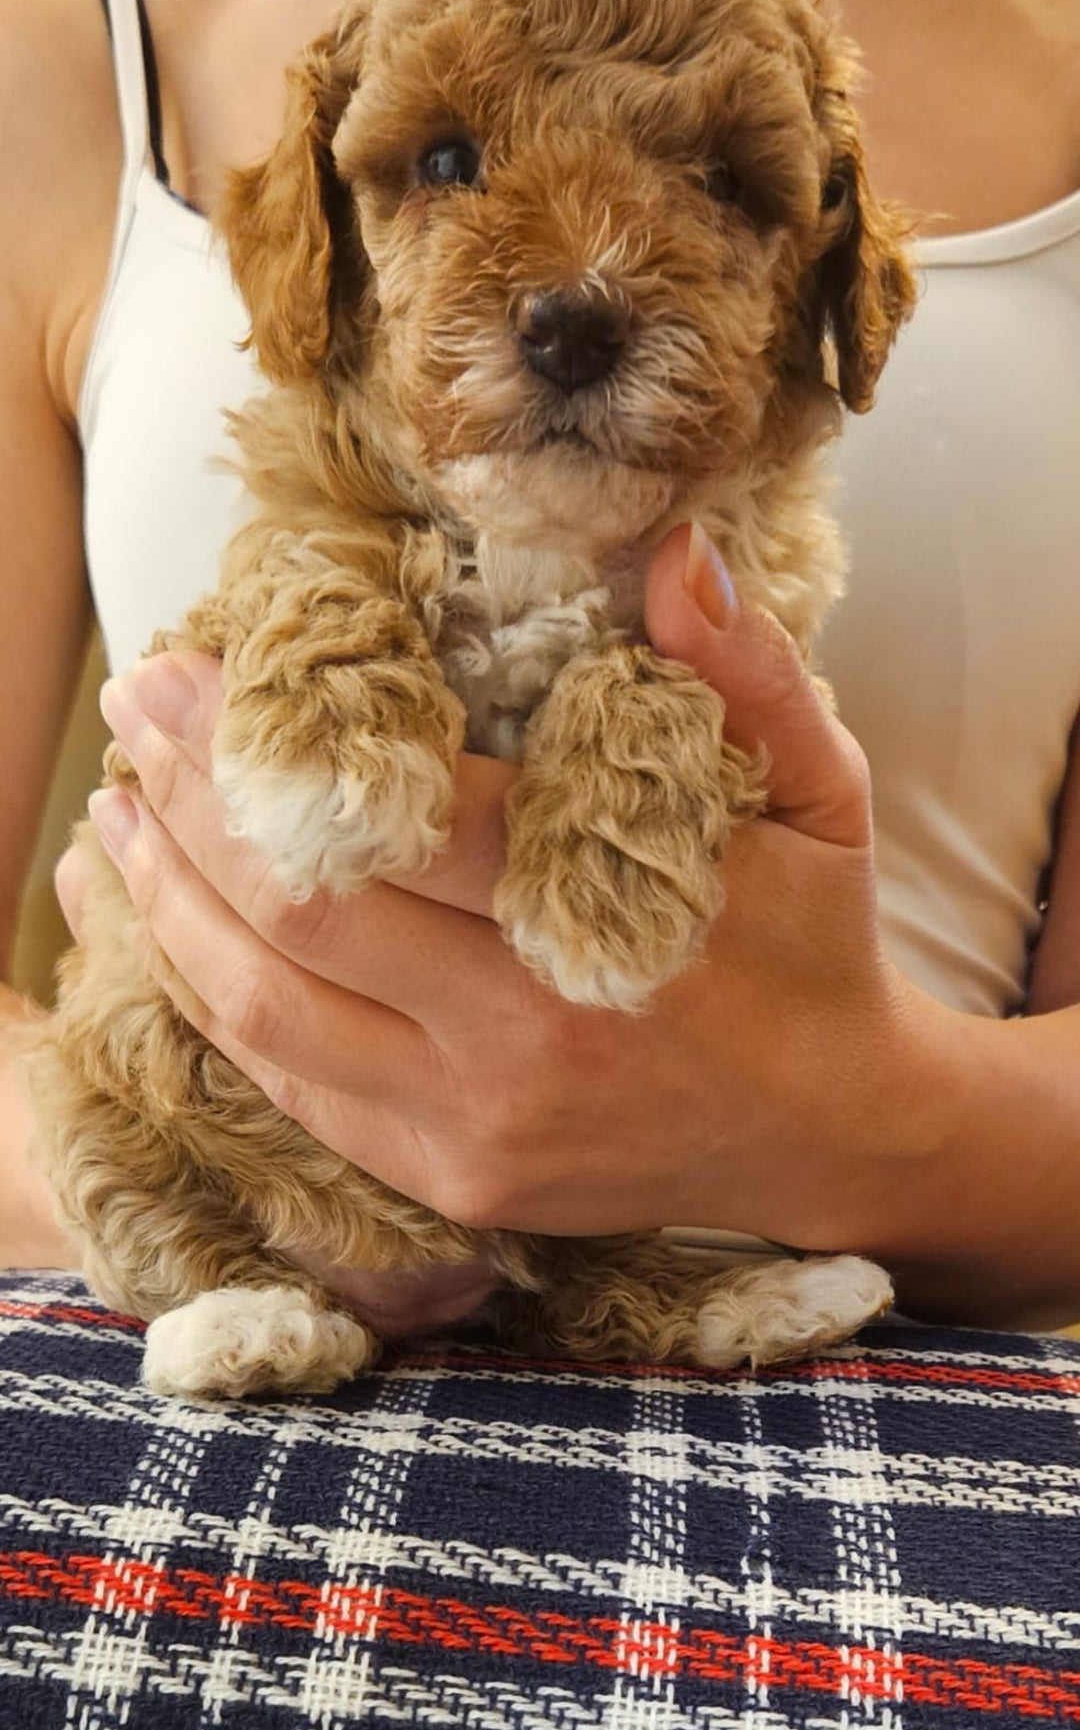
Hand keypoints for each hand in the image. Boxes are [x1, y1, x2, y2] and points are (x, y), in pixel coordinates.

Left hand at [57, 524, 931, 1247]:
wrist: (832, 1127)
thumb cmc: (813, 939)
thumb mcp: (822, 789)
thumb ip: (745, 671)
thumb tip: (670, 549)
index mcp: (602, 919)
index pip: (398, 818)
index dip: (269, 744)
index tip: (191, 670)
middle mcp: (524, 1034)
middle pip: (303, 908)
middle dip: (190, 802)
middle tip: (134, 712)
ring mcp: (477, 1122)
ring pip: (268, 1008)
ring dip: (170, 905)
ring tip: (113, 819)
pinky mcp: (453, 1179)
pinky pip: (296, 1088)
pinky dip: (216, 1003)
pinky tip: (173, 932)